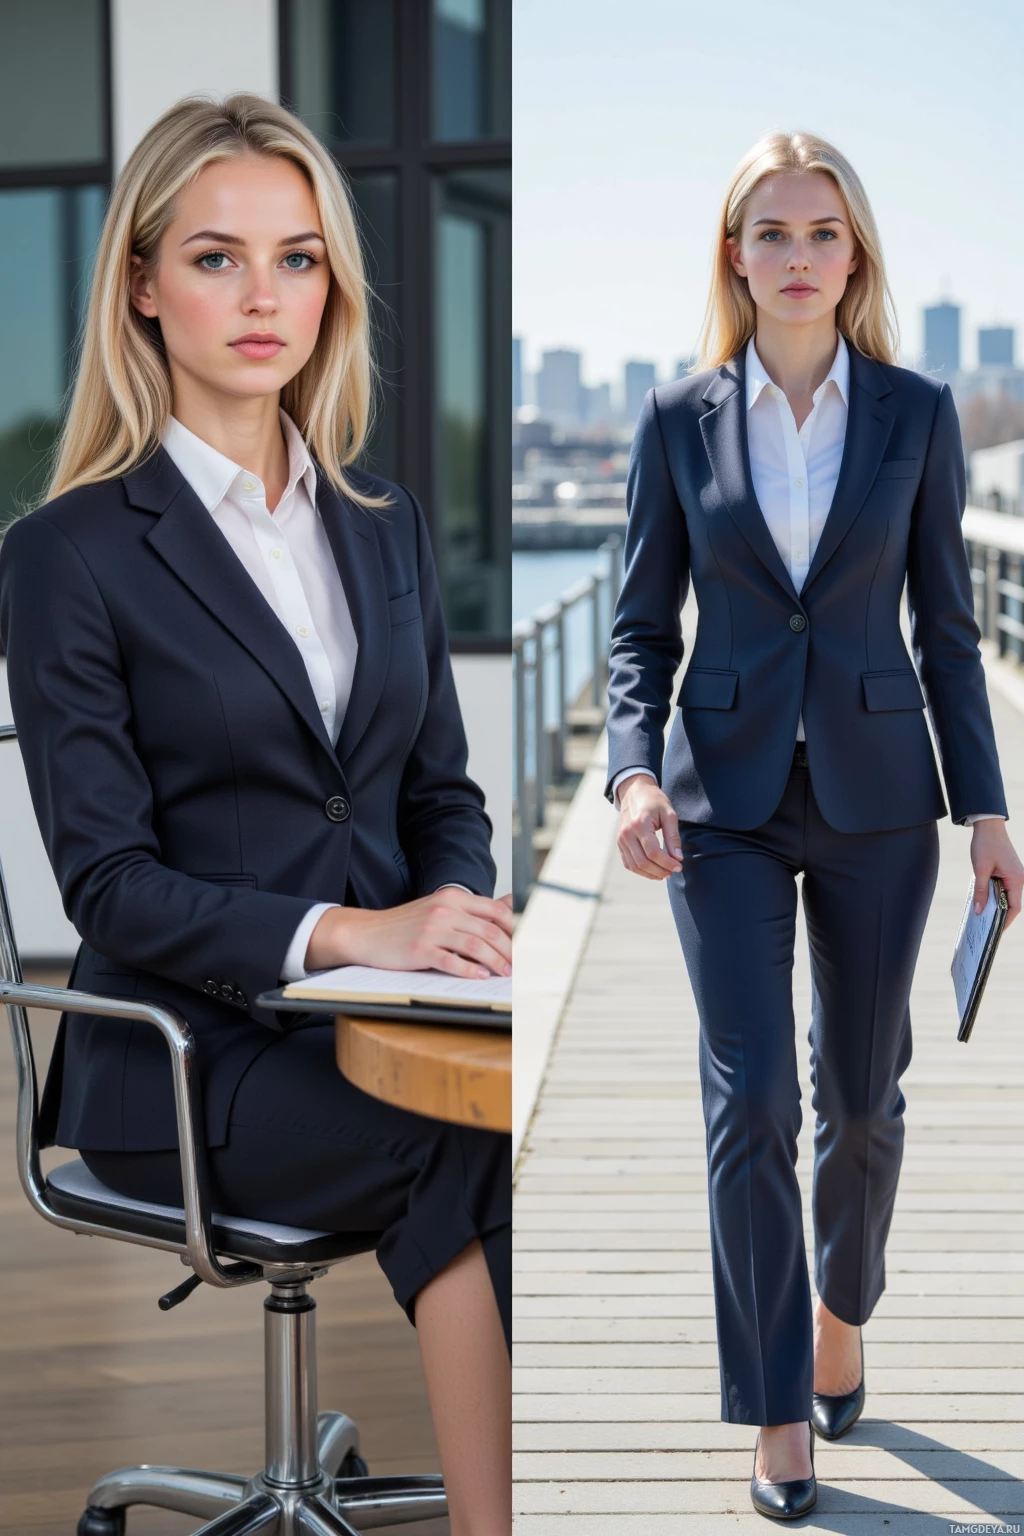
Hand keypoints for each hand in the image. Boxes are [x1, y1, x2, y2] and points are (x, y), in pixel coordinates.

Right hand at [305, 887, 513, 977]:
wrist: (367, 932)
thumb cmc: (405, 924)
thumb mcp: (440, 908)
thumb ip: (473, 908)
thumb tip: (509, 904)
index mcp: (452, 898)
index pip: (495, 910)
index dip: (514, 929)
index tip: (523, 945)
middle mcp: (444, 910)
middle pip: (490, 930)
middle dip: (509, 950)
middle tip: (518, 966)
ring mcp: (431, 930)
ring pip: (475, 946)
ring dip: (496, 962)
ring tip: (505, 974)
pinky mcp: (419, 950)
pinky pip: (451, 961)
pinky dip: (470, 971)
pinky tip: (481, 977)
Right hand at [616, 774, 682, 879]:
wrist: (634, 791)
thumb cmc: (654, 801)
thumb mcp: (668, 814)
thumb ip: (673, 837)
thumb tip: (678, 858)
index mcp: (640, 824)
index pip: (653, 852)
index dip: (667, 863)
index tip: (679, 866)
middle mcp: (627, 833)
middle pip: (643, 862)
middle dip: (660, 870)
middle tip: (673, 871)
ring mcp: (621, 839)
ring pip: (634, 866)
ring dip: (650, 874)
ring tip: (665, 873)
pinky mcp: (619, 843)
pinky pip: (628, 863)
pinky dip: (640, 870)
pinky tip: (652, 871)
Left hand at [970, 820, 1023, 930]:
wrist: (989, 826)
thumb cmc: (985, 845)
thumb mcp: (980, 869)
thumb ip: (981, 891)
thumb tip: (979, 911)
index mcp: (1017, 879)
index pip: (1015, 907)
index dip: (1006, 921)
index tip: (996, 932)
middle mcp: (1020, 878)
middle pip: (1013, 903)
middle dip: (1001, 916)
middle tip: (987, 927)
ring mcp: (1016, 875)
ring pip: (1009, 896)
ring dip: (998, 905)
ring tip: (984, 917)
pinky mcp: (1011, 871)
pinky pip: (1005, 888)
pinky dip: (997, 896)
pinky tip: (985, 901)